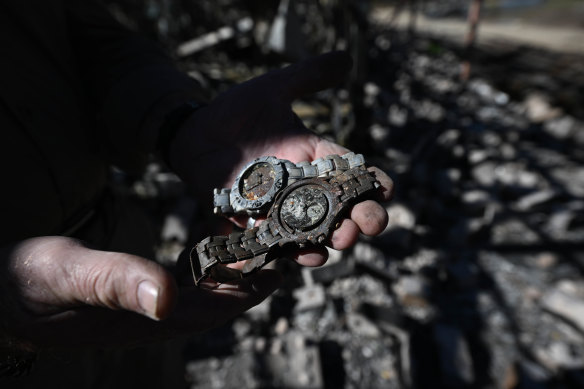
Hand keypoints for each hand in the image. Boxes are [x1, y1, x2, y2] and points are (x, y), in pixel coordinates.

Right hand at [0, 237, 279, 348]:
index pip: (215, 307)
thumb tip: (166, 299)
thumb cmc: (28, 281)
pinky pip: (190, 281)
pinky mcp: (142, 292)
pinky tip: (222, 249)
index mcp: (146, 319)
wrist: (2, 289)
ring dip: (238, 271)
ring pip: (209, 291)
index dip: (252, 287)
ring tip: (265, 245)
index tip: (282, 263)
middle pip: (221, 301)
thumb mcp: (66, 275)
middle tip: (287, 248)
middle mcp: (156, 317)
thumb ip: (115, 282)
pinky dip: (212, 266)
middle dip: (255, 278)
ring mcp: (150, 307)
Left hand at [169, 52, 393, 266]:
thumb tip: (346, 58)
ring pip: (311, 231)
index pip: (350, 171)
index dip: (372, 181)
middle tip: (370, 224)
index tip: (388, 188)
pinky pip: (275, 240)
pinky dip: (290, 250)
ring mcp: (277, 207)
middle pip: (338, 208)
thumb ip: (307, 77)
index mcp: (313, 157)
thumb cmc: (235, 111)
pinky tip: (306, 256)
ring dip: (329, 239)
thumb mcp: (273, 89)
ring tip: (341, 242)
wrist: (195, 131)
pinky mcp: (252, 220)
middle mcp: (301, 187)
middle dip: (358, 218)